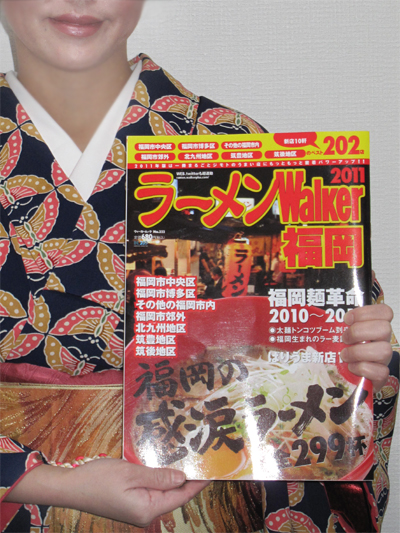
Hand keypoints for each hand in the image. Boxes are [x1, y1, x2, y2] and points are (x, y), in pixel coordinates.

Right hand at [6, 459, 208, 526]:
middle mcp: (145, 513)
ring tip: (189, 458)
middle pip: (174, 495)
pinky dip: (161, 478)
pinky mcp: (131, 502)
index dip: (198, 483)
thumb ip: (159, 476)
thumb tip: (183, 477)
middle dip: (188, 478)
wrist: (70, 486)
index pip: (181, 496)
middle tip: (202, 458)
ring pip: (163, 492)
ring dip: (174, 477)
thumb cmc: (99, 479)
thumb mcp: (131, 474)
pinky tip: (166, 465)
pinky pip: (152, 490)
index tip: (214, 470)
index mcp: (148, 509)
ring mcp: (137, 509)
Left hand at [341, 303, 392, 392]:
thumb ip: (332, 320)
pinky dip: (362, 369)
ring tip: (344, 355)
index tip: (347, 319)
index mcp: (374, 326)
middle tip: (343, 339)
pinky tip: (351, 368)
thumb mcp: (337, 332)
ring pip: (384, 350)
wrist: (345, 377)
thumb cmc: (340, 349)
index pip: (384, 312)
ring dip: (359, 352)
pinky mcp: (381, 376)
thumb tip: (304, 307)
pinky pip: (380, 371)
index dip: (366, 312)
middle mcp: (382, 341)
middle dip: (359, 332)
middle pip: (385, 329)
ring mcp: (383, 359)